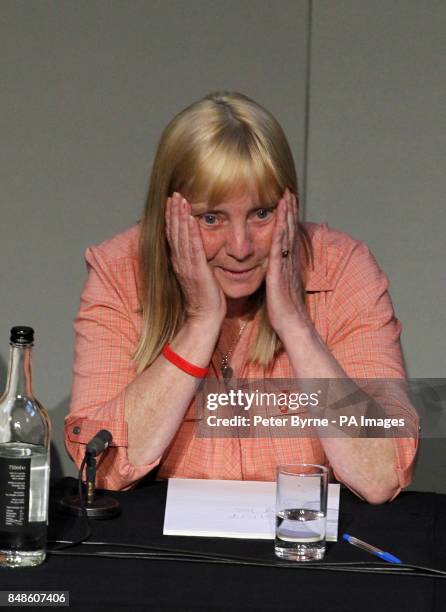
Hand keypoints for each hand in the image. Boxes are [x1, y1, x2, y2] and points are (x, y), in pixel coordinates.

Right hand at [165, 192, 226, 324]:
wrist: (205, 317)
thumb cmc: (206, 298)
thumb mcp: (200, 274)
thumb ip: (198, 260)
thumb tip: (201, 249)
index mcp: (180, 262)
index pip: (173, 235)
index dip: (172, 218)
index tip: (172, 202)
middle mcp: (180, 261)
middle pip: (174, 232)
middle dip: (173, 212)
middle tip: (174, 194)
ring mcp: (187, 265)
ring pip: (181, 236)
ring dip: (180, 216)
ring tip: (179, 199)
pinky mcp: (197, 270)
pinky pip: (193, 247)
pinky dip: (191, 231)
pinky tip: (191, 218)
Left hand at [265, 189, 308, 336]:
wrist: (291, 325)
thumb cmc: (284, 311)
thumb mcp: (279, 288)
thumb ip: (278, 276)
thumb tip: (274, 271)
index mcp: (287, 265)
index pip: (287, 237)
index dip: (288, 219)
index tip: (286, 203)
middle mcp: (289, 261)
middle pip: (290, 230)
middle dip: (290, 210)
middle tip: (288, 191)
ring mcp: (285, 264)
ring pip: (287, 234)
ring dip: (287, 214)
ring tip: (287, 196)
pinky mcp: (279, 270)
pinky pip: (280, 245)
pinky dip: (281, 229)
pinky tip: (280, 217)